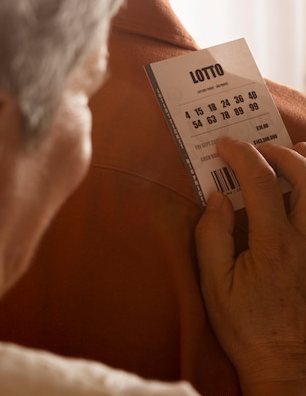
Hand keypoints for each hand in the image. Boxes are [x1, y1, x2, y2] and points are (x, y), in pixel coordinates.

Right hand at [195, 137, 305, 395]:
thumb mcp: (215, 286)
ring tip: (288, 154)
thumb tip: (216, 197)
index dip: (240, 153)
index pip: (260, 181)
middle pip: (303, 175)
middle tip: (256, 148)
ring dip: (305, 164)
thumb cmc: (248, 327)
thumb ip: (212, 236)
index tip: (223, 144)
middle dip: (277, 152)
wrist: (287, 364)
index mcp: (273, 244)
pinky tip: (303, 187)